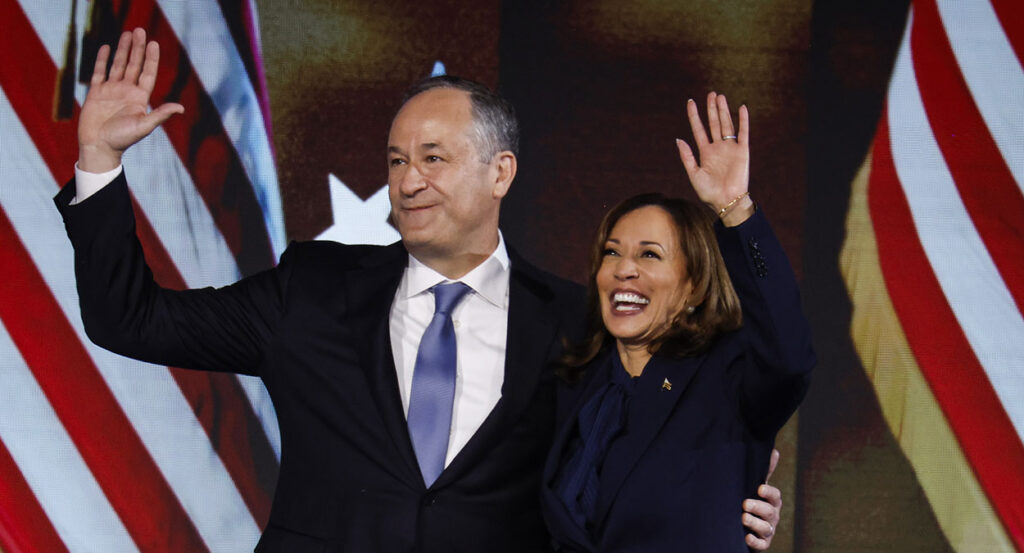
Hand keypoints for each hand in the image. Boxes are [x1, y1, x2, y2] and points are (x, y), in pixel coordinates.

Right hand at [78, 28, 183, 171]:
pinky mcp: (96, 93)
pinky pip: (99, 73)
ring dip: (123, 50)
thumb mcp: (143, 126)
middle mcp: (127, 92)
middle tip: (139, 30)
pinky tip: (107, 48)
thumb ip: (160, 115)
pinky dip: (103, 60)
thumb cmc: (122, 139)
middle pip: (134, 65)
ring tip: (127, 33)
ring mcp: (111, 91)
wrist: (99, 147)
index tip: (154, 43)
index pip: (147, 73)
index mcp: (139, 98)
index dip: (151, 58)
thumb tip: (181, 108)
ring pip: (118, 65)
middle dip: (137, 48)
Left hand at [675, 92, 752, 225]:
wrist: (726, 201)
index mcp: (705, 153)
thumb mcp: (694, 174)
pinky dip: (743, 120)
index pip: (698, 129)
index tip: (690, 102)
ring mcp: (730, 148)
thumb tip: (678, 139)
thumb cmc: (709, 192)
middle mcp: (718, 148)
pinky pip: (743, 132)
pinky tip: (741, 108)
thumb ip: (687, 156)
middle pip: (714, 123)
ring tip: (720, 97)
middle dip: (711, 109)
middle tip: (711, 94)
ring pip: (726, 124)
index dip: (694, 116)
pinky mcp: (742, 151)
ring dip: (724, 110)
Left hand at [742, 448, 781, 549]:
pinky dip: (755, 542)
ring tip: (743, 518)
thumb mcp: (757, 485)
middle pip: (770, 512)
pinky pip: (761, 545)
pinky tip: (747, 537)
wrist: (746, 525)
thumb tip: (774, 451)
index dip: (769, 492)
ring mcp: (768, 530)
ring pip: (766, 528)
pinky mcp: (762, 543)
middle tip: (745, 504)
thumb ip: (765, 471)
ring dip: (755, 523)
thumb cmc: (753, 500)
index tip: (759, 488)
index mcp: (772, 500)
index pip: (774, 496)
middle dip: (758, 507)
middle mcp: (772, 515)